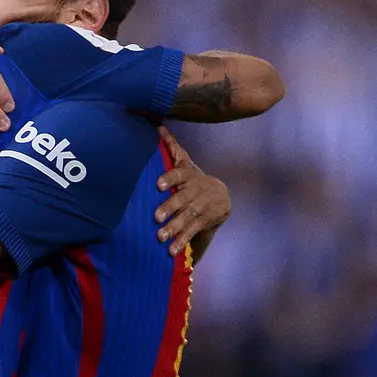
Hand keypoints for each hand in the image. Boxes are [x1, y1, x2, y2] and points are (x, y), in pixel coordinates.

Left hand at [153, 126, 230, 256]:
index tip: (158, 184)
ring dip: (174, 228)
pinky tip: (171, 251)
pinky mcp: (203, 223)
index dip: (170, 178)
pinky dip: (181, 242)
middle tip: (156, 217)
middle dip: (170, 208)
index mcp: (189, 175)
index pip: (180, 174)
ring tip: (160, 237)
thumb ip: (171, 146)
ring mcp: (201, 208)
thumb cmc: (191, 177)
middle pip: (183, 199)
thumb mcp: (184, 161)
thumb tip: (157, 125)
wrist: (220, 197)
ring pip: (187, 218)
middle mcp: (196, 191)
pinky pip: (192, 233)